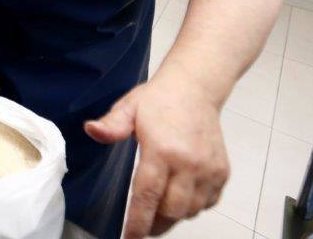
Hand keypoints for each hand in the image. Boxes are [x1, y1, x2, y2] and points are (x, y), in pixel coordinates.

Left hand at [85, 71, 228, 237]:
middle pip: (172, 210)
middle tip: (142, 225)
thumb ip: (111, 125)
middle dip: (155, 223)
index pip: (148, 195)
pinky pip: (207, 203)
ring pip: (191, 210)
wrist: (195, 89)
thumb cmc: (158, 99)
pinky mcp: (222, 172)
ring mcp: (209, 170)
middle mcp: (189, 163)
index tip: (130, 237)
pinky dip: (193, 207)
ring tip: (158, 209)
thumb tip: (91, 130)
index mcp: (162, 150)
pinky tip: (179, 196)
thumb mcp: (128, 107)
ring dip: (173, 215)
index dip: (138, 222)